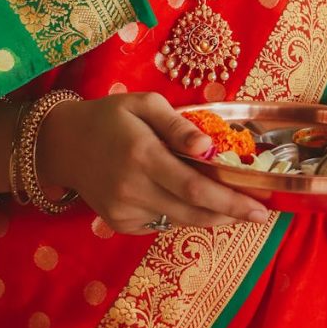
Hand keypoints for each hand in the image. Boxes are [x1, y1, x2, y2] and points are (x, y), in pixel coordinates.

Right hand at [36, 91, 270, 233]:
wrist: (64, 144)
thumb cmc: (110, 116)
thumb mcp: (145, 104)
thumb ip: (179, 125)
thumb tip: (210, 148)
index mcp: (143, 155)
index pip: (195, 188)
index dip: (231, 201)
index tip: (262, 207)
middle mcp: (133, 188)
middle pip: (193, 212)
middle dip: (231, 215)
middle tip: (261, 214)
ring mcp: (124, 211)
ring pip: (179, 221)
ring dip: (211, 217)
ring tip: (236, 208)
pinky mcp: (119, 223)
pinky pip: (161, 222)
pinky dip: (181, 214)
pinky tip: (189, 199)